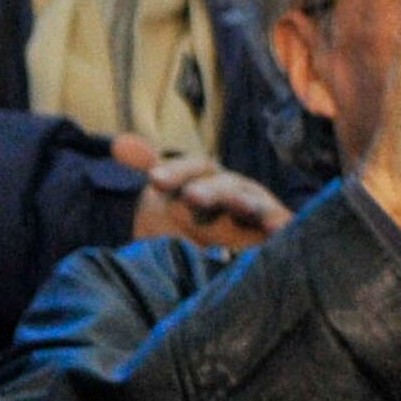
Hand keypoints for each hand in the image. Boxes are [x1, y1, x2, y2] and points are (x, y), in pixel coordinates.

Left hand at [117, 134, 289, 250]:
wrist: (227, 258)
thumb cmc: (199, 222)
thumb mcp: (170, 199)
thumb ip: (153, 169)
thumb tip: (119, 142)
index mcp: (208, 182)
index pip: (194, 169)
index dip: (177, 172)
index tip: (155, 181)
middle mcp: (236, 191)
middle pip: (224, 185)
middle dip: (210, 190)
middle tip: (191, 197)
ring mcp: (260, 211)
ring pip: (253, 204)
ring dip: (247, 204)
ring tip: (242, 207)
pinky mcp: (278, 231)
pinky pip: (282, 225)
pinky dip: (281, 225)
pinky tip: (278, 230)